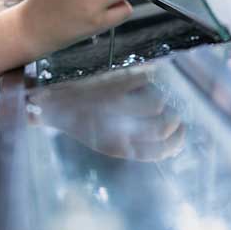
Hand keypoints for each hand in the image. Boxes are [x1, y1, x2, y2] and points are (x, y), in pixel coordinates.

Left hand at [29, 68, 185, 161]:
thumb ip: (130, 142)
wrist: (50, 101)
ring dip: (160, 98)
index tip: (180, 134)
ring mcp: (117, 104)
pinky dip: (148, 78)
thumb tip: (162, 137)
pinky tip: (142, 79)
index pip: (157, 151)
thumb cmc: (78, 122)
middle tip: (174, 116)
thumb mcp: (103, 141)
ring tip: (154, 96)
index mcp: (116, 146)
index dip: (175, 143)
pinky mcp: (113, 82)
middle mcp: (118, 127)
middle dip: (174, 121)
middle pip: (162, 127)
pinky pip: (145, 79)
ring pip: (157, 102)